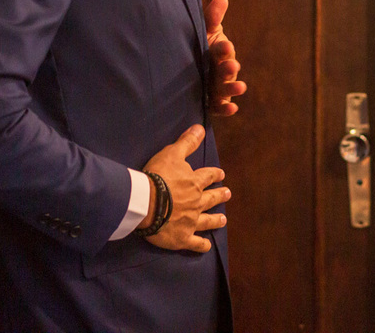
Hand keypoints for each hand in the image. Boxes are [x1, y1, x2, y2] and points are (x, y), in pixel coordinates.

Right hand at [140, 125, 228, 252]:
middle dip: (220, 195)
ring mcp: (191, 221)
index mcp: (194, 183)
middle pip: (211, 198)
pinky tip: (207, 246)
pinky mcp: (182, 238)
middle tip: (228, 193)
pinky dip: (201, 245)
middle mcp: (196, 202)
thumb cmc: (158, 176)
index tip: (221, 174)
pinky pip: (195, 243)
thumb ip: (187, 142)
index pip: (208, 176)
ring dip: (216, 220)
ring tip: (223, 219)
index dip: (215, 174)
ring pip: (207, 221)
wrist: (146, 203)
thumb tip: (201, 127)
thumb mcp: (172, 153)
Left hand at [205, 0, 245, 116]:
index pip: (222, 50)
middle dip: (229, 69)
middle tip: (231, 66)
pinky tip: (232, 109)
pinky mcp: (210, 102)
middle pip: (225, 70)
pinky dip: (226, 108)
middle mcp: (219, 70)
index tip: (225, 46)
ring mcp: (216, 86)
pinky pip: (218, 106)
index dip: (224, 49)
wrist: (178, 66)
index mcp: (218, 52)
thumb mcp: (202, 30)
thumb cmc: (195, 45)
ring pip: (225, 88)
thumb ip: (211, 17)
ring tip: (240, 88)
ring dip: (233, 88)